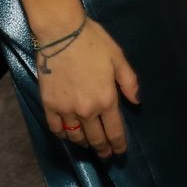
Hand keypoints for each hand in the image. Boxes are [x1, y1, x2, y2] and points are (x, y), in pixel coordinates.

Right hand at [38, 18, 140, 158]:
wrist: (61, 31)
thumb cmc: (93, 41)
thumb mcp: (118, 58)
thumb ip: (129, 82)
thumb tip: (136, 102)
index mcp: (107, 99)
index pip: (114, 132)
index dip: (118, 145)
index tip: (119, 152)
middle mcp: (87, 110)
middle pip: (96, 139)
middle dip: (102, 150)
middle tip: (105, 155)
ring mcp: (66, 109)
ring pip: (76, 137)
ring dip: (84, 144)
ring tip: (88, 145)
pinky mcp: (49, 104)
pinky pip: (56, 128)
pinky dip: (62, 135)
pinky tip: (67, 135)